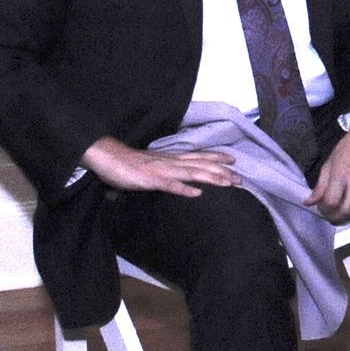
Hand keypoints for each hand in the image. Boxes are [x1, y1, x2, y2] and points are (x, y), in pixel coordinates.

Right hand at [81, 136, 235, 197]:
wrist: (108, 157)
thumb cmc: (129, 163)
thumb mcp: (153, 164)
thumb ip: (167, 169)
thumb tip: (178, 176)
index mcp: (172, 158)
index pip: (199, 156)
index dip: (216, 157)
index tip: (234, 160)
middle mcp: (171, 162)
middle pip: (202, 165)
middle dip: (222, 171)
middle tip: (240, 178)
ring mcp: (163, 170)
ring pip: (192, 173)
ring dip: (211, 177)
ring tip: (228, 183)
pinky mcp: (151, 180)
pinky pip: (170, 185)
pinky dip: (183, 189)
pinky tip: (196, 194)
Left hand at [306, 113, 349, 221]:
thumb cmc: (347, 147)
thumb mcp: (328, 163)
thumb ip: (320, 185)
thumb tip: (309, 203)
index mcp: (341, 174)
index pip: (331, 203)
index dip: (324, 210)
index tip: (322, 207)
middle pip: (347, 211)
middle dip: (337, 217)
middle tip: (332, 214)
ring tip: (343, 209)